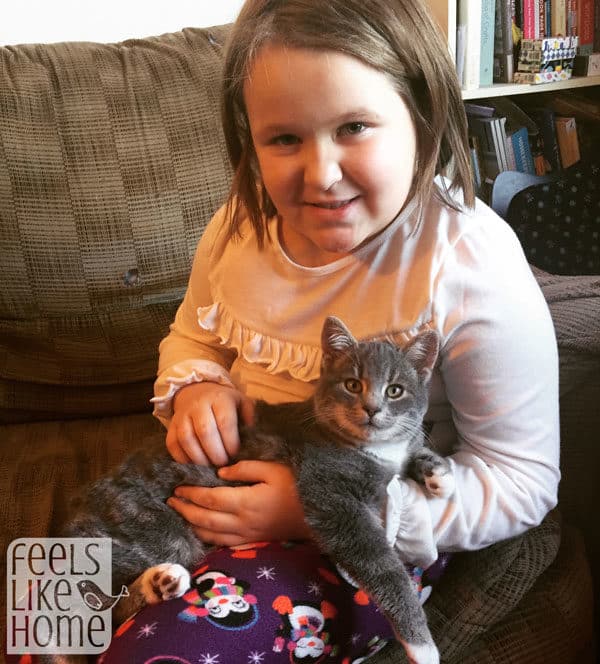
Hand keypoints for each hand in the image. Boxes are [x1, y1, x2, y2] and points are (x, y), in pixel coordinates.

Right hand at [166, 382, 253, 465]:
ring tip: (210, 467)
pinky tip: (195, 466)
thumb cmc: (225, 402)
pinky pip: (172, 444)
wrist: (196, 391)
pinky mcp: (171, 426)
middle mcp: (199, 405)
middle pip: (205, 432)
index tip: (235, 455)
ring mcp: (182, 415)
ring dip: (199, 458)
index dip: (231, 442)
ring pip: (187, 439)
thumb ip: (250, 419)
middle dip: (216, 453)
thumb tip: (254, 441)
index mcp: (220, 399)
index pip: (225, 422)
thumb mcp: (242, 403)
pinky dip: (183, 459)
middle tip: (224, 465)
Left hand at [167, 461, 311, 545]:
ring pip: (211, 535)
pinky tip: (200, 530)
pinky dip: (207, 538)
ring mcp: (247, 536)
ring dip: (192, 525)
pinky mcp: (252, 542)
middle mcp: (242, 523)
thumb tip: (220, 472)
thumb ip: (245, 468)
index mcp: (246, 502)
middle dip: (185, 510)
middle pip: (205, 519)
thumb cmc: (296, 486)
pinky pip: (223, 544)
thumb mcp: (274, 468)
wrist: (317, 514)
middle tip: (171, 500)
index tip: (178, 487)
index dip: (191, 494)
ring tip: (180, 514)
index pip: (210, 499)